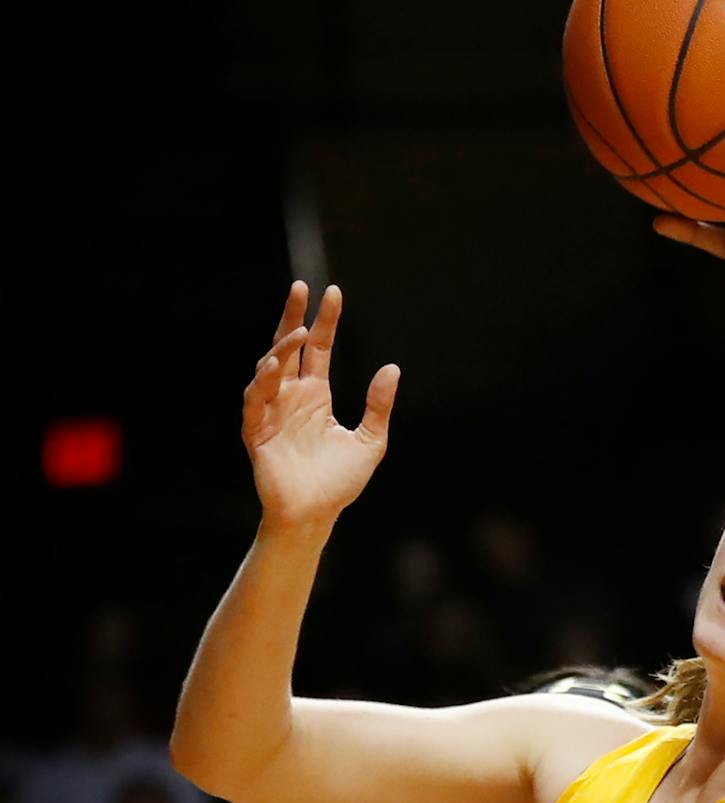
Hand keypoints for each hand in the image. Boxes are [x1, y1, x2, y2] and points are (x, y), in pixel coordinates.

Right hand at [242, 283, 399, 532]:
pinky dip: (262, 384)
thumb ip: (379, 405)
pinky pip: (254, 402)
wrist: (317, 514)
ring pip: (269, 370)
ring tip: (297, 333)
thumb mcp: (371, 439)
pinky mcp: (256, 432)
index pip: (319, 349)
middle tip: (301, 288)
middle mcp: (291, 398)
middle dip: (292, 317)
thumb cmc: (340, 482)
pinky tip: (274, 368)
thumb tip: (392, 368)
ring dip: (281, 350)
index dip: (325, 321)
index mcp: (316, 396)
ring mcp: (271, 413)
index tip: (332, 292)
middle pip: (288, 348)